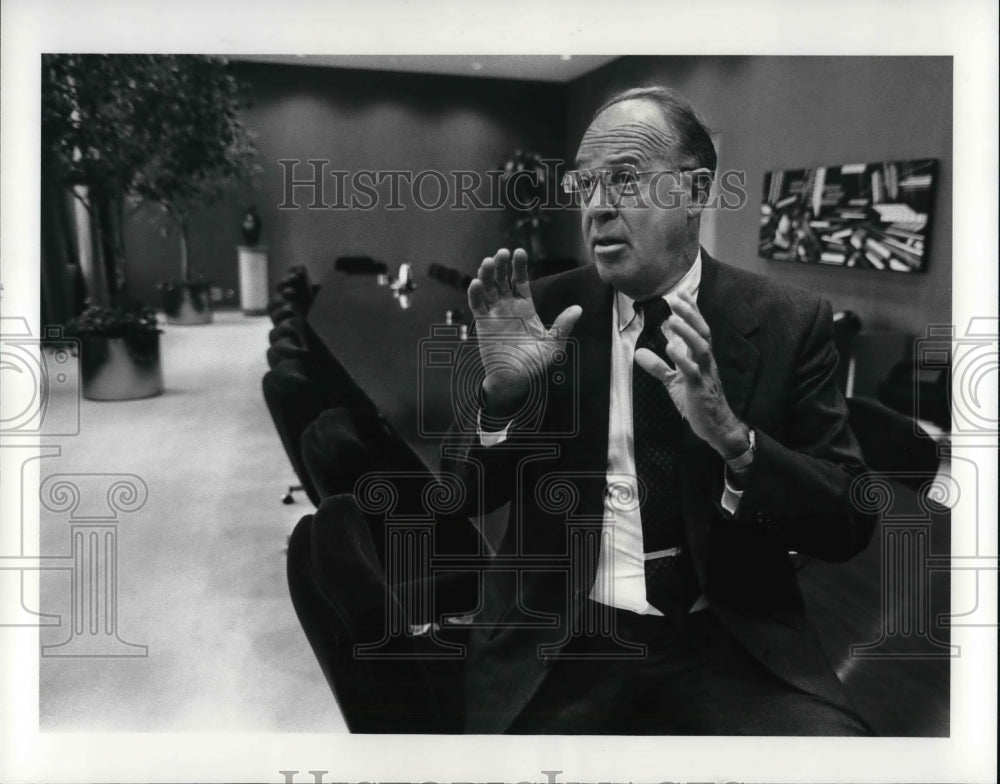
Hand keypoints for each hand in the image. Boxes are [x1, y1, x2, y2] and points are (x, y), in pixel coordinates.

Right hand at [468, 248, 581, 418]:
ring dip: (486, 274)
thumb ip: (563, 326)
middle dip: (500, 265)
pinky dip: (475, 293)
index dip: (519, 265)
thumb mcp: (554, 345)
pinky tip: (477, 282)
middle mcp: (508, 306)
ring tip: (487, 262)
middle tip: (501, 253)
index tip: (519, 251)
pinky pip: (477, 305)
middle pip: (502, 279)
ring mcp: (494, 313)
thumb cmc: (534, 363)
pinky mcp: (483, 323)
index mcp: (525, 306)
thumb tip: (578, 309)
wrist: (514, 379)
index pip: (520, 280)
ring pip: (488, 288)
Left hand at [634, 288, 748, 458]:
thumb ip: (658, 366)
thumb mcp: (673, 381)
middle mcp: (706, 361)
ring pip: (700, 348)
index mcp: (701, 357)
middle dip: (690, 314)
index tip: (680, 293)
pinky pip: (692, 372)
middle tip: (675, 298)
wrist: (715, 426)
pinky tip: (671, 348)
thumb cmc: (696, 400)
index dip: (690, 311)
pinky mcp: (699, 389)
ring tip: (672, 319)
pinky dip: (682, 359)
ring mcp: (705, 374)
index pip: (698, 328)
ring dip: (687, 332)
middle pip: (702, 332)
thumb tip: (638, 353)